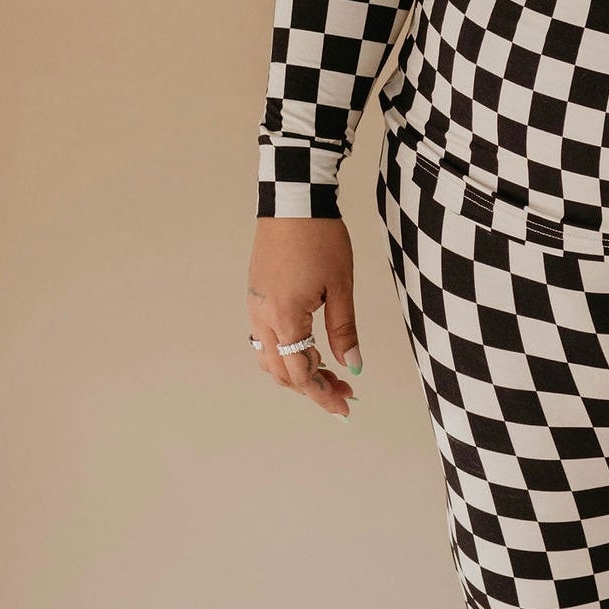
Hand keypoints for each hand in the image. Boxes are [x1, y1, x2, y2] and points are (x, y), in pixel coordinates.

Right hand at [247, 217, 360, 418]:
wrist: (293, 202)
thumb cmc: (320, 239)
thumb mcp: (340, 287)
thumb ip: (344, 331)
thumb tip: (353, 366)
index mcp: (285, 318)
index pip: (301, 373)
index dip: (323, 394)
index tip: (345, 407)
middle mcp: (263, 318)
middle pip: (282, 372)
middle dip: (313, 387)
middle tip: (345, 391)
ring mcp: (256, 307)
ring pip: (270, 358)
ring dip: (297, 371)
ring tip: (329, 372)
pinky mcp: (256, 297)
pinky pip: (265, 339)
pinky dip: (286, 353)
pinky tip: (310, 348)